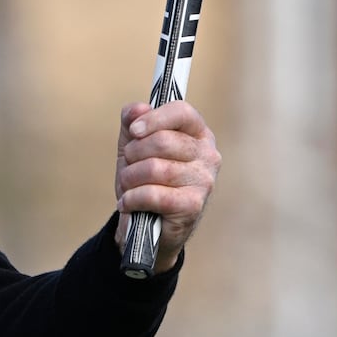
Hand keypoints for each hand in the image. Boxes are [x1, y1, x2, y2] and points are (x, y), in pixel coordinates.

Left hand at [115, 98, 220, 273]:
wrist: (147, 227)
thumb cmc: (145, 182)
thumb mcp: (134, 147)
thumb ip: (133, 122)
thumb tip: (137, 109)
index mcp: (198, 134)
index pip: (182, 111)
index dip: (154, 118)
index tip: (134, 131)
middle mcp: (208, 155)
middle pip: (162, 140)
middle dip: (134, 155)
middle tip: (128, 167)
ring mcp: (204, 180)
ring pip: (154, 168)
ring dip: (130, 178)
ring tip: (127, 187)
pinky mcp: (193, 205)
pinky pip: (153, 194)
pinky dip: (132, 198)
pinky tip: (128, 203)